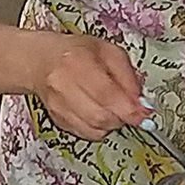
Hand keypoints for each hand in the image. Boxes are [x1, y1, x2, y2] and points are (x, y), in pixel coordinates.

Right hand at [24, 32, 146, 140]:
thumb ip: (127, 75)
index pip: (106, 94)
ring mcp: (57, 105)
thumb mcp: (108, 51)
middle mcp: (63, 85)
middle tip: (129, 108)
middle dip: (122, 117)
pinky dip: (99, 128)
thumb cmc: (76, 53)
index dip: (129, 109)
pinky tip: (99, 112)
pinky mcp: (57, 120)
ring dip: (112, 123)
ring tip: (113, 108)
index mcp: (76, 62)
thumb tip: (140, 102)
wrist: (41, 61)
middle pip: (101, 116)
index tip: (143, 113)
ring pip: (94, 128)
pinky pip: (86, 133)